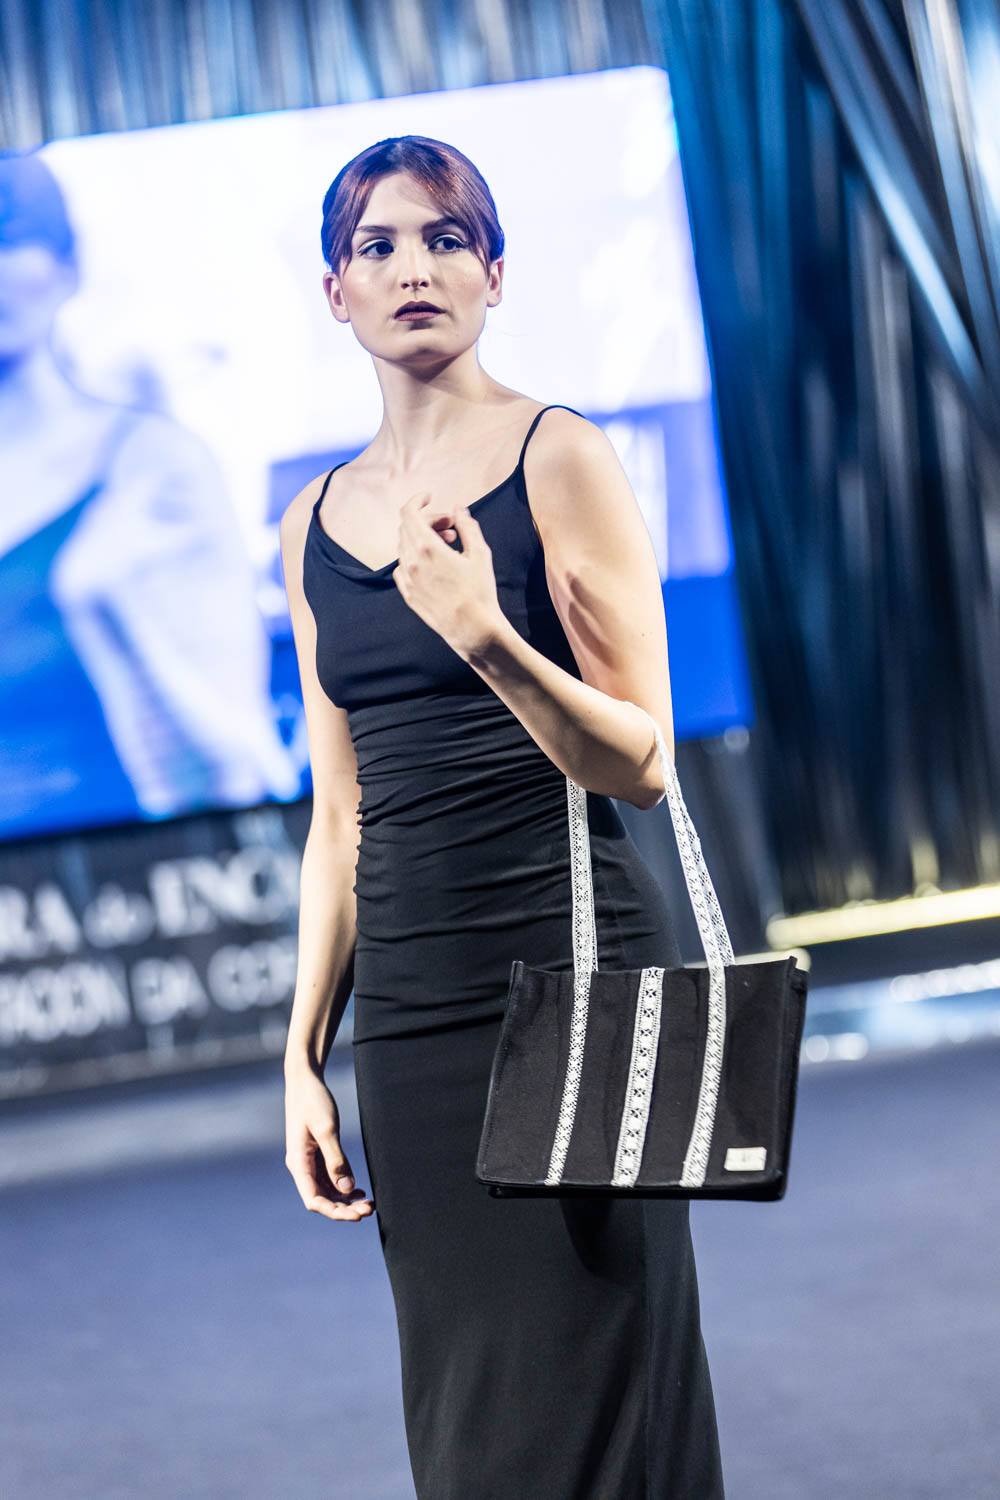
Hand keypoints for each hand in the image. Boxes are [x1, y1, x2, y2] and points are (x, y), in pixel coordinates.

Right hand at [284, 1067, 374, 1222]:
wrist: (304, 1081)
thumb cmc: (313, 1101)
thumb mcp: (327, 1129)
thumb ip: (336, 1159)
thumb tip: (347, 1188)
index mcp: (298, 1163)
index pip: (314, 1200)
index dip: (334, 1212)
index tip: (356, 1216)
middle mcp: (301, 1167)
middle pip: (321, 1199)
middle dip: (344, 1209)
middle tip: (369, 1210)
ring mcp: (309, 1162)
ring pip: (326, 1191)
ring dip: (345, 1200)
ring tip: (368, 1204)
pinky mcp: (316, 1155)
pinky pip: (329, 1179)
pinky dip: (343, 1187)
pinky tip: (359, 1191)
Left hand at [391, 495, 506, 660]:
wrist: (472, 629)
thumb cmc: (479, 591)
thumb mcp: (479, 553)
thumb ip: (467, 526)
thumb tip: (458, 509)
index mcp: (427, 548)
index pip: (409, 513)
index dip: (418, 500)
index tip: (430, 497)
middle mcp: (411, 562)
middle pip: (408, 528)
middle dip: (429, 520)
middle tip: (451, 527)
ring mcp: (407, 580)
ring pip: (405, 547)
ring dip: (422, 539)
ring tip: (448, 546)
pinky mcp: (408, 594)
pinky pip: (403, 567)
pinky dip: (414, 557)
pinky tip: (433, 564)